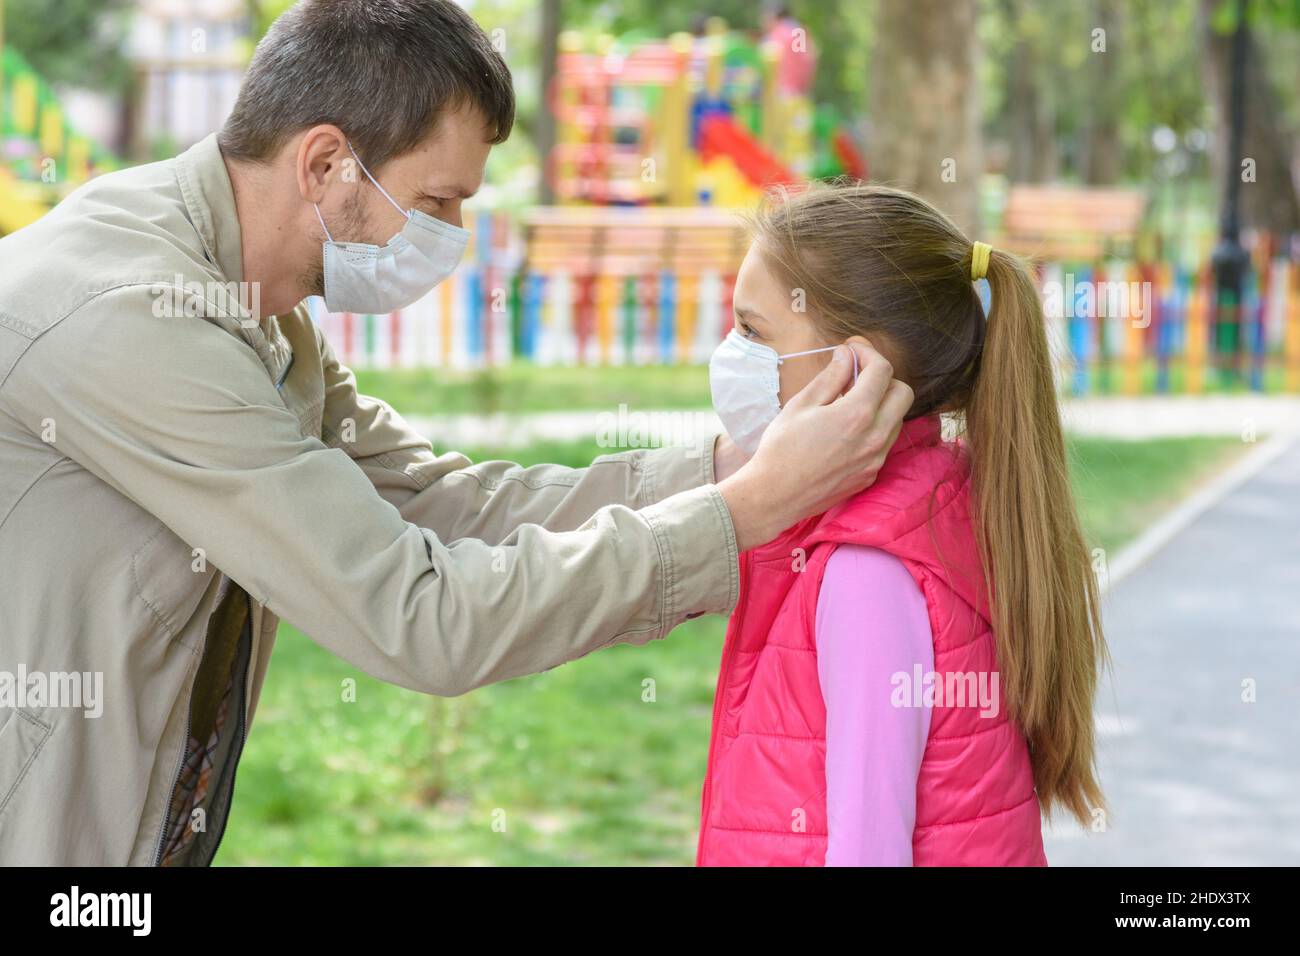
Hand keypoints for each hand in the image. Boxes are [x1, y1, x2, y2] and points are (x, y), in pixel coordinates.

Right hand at [717, 337, 912, 550]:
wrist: (774, 496)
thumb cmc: (781, 448)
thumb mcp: (801, 405)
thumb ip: (830, 377)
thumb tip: (846, 356)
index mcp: (856, 414)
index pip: (882, 371)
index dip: (868, 353)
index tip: (853, 350)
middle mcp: (874, 437)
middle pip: (903, 393)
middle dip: (883, 378)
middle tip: (856, 375)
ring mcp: (875, 460)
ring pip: (897, 420)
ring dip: (880, 404)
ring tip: (848, 403)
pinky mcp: (870, 475)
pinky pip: (884, 444)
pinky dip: (873, 429)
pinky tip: (846, 430)